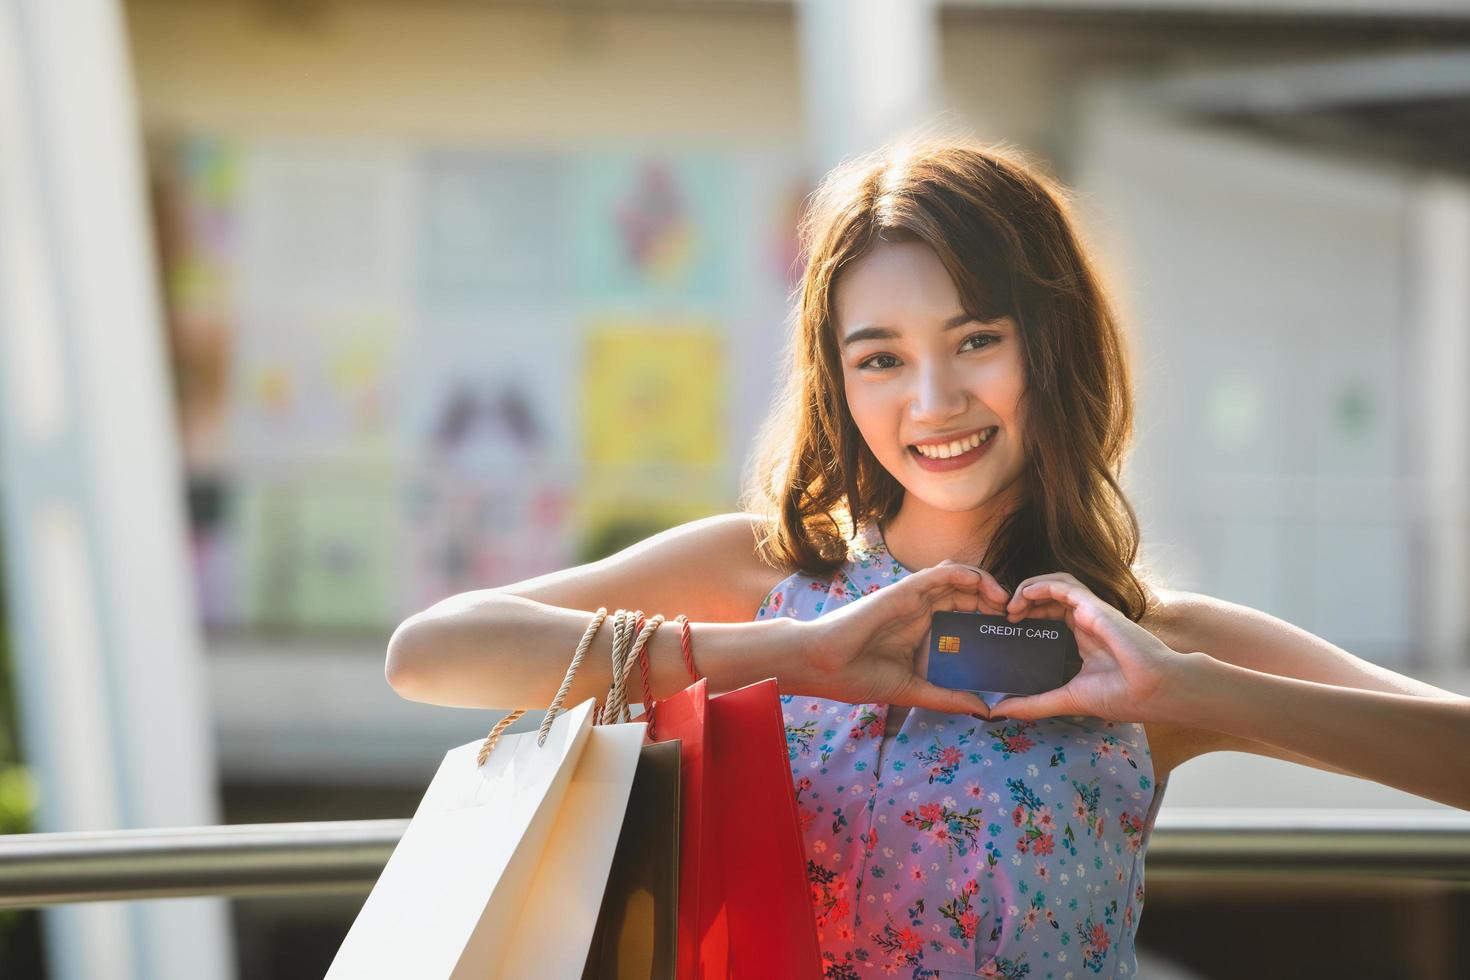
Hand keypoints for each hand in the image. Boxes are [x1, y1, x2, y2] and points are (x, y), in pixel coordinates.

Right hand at [798, 560, 1011, 714]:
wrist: (823, 666)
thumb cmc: (857, 676)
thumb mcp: (914, 690)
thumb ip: (947, 696)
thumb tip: (984, 710)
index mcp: (922, 629)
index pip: (963, 613)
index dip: (988, 617)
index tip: (1009, 633)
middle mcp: (920, 609)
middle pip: (966, 593)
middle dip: (994, 600)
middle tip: (1015, 616)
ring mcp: (913, 598)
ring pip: (958, 577)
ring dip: (985, 583)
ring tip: (1006, 601)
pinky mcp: (904, 590)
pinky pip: (940, 573)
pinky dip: (965, 574)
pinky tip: (984, 587)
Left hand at [994, 573, 1194, 723]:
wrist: (1156, 691)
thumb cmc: (1123, 696)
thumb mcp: (1067, 699)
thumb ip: (1034, 704)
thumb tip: (998, 712)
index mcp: (1082, 641)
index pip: (1049, 618)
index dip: (1026, 618)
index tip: (1005, 632)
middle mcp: (1085, 623)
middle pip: (1047, 600)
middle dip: (1021, 603)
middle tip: (1001, 618)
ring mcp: (1090, 612)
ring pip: (1054, 585)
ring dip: (1027, 590)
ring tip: (1009, 607)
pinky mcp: (1094, 606)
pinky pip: (1063, 584)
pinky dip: (1039, 585)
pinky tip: (1022, 597)